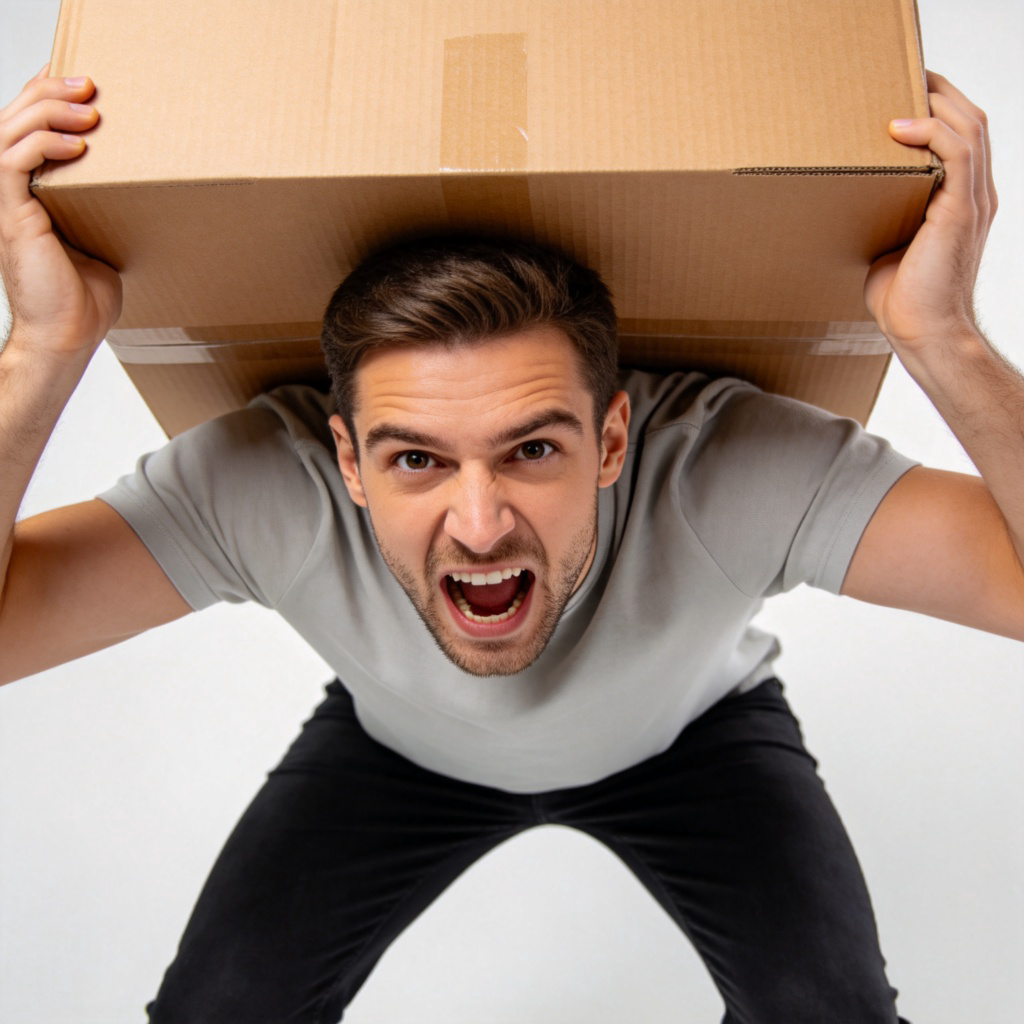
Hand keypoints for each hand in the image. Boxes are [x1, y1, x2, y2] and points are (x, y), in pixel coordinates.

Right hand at [0, 66, 120, 359]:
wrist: (68, 334)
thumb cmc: (83, 298)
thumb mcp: (105, 239)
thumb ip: (110, 209)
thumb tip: (144, 192)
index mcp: (30, 191)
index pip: (26, 127)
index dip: (45, 96)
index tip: (80, 78)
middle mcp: (12, 190)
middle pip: (15, 117)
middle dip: (50, 92)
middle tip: (90, 84)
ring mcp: (7, 201)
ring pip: (9, 130)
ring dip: (48, 110)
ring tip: (89, 108)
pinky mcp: (12, 216)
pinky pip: (12, 163)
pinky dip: (43, 145)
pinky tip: (79, 147)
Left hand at [863, 71, 996, 352]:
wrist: (924, 331)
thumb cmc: (904, 298)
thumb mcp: (887, 246)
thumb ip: (879, 218)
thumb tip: (843, 204)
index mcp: (961, 199)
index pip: (962, 135)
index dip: (938, 106)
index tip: (902, 91)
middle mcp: (975, 193)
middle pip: (970, 118)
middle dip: (938, 90)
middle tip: (899, 75)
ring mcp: (972, 199)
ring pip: (969, 126)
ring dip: (935, 99)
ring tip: (901, 86)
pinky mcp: (962, 211)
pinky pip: (957, 152)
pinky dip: (931, 131)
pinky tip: (899, 126)